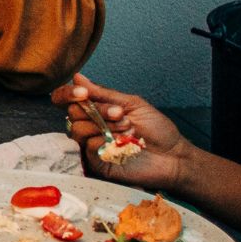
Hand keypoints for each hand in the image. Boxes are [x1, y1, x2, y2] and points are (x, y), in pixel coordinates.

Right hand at [50, 73, 190, 190]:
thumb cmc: (156, 129)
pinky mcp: (98, 164)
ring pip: (78, 130)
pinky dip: (103, 142)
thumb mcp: (132, 104)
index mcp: (96, 111)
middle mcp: (91, 127)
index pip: (67, 100)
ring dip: (103, 125)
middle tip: (120, 114)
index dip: (67, 94)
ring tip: (127, 128)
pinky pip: (88, 148)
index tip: (82, 93)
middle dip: (97, 110)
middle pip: (72, 114)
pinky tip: (122, 142)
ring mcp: (93, 146)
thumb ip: (103, 93)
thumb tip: (77, 78)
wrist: (173, 155)